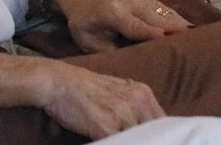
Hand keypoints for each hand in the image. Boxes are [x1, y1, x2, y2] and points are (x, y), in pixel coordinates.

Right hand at [34, 62, 164, 138]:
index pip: (164, 123)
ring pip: (139, 141)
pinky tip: (103, 140)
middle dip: (148, 141)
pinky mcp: (107, 127)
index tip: (155, 140)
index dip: (159, 136)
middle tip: (136, 140)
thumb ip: (134, 107)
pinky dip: (115, 144)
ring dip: (131, 142)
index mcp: (142, 92)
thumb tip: (150, 129)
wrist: (57, 82)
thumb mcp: (116, 91)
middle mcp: (137, 101)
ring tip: (115, 136)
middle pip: (155, 135)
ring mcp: (123, 114)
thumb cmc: (82, 89)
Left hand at [42, 0, 189, 53]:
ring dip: (180, 23)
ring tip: (200, 36)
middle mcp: (128, 3)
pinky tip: (191, 27)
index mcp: (113, 14)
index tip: (167, 40)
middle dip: (174, 29)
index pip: (134, 25)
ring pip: (163, 11)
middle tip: (196, 44)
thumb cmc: (84, 23)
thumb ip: (108, 50)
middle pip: (154, 17)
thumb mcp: (88, 41)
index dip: (150, 32)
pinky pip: (164, 9)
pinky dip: (177, 17)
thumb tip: (131, 61)